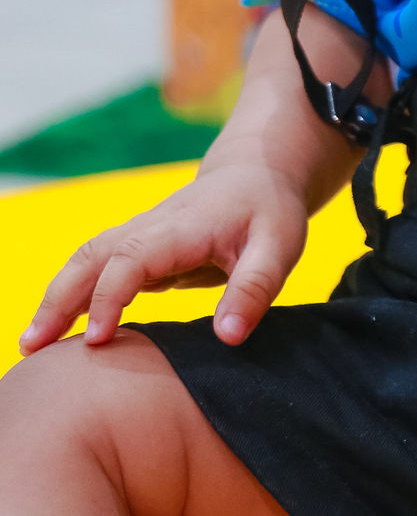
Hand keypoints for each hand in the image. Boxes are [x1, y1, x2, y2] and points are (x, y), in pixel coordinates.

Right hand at [18, 162, 308, 353]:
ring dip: (57, 298)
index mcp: (182, 226)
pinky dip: (73, 297)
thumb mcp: (279, 247)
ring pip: (87, 260)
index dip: (109, 297)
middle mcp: (152, 226)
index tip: (96, 341)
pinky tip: (61, 334)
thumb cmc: (269, 210)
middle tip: (32, 349)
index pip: (131, 257)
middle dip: (59, 298)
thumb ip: (254, 288)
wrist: (258, 173)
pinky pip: (99, 270)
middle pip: (92, 254)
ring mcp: (142, 236)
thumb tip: (227, 338)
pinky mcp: (142, 251)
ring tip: (32, 347)